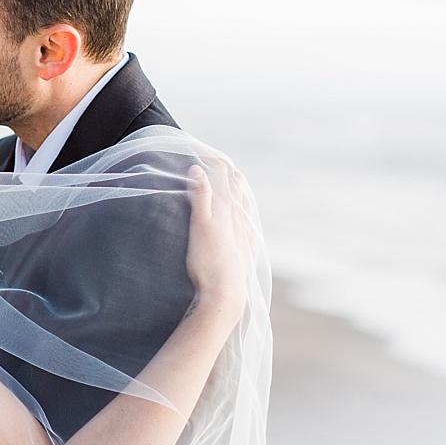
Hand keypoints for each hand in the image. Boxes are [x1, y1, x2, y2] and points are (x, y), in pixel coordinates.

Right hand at [183, 162, 250, 321]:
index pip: (222, 172)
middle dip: (223, 169)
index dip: (211, 159)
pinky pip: (249, 217)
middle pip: (235, 182)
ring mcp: (246, 228)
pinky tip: (243, 209)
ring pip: (244, 198)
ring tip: (229, 178)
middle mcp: (240, 213)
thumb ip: (200, 196)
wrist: (226, 291)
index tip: (198, 152)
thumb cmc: (207, 260)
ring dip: (236, 184)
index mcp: (227, 205)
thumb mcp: (199, 225)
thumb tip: (196, 169)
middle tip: (211, 161)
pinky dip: (244, 204)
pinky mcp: (248, 243)